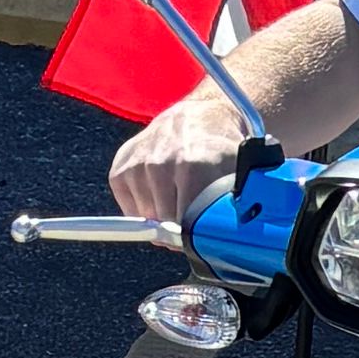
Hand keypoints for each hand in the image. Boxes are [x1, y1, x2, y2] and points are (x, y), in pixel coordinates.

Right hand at [108, 86, 250, 226]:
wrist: (197, 117)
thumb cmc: (219, 150)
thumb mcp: (238, 174)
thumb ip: (232, 206)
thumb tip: (225, 240)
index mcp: (195, 166)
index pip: (190, 225)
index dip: (198, 236)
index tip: (204, 235)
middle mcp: (162, 164)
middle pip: (167, 224)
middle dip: (180, 228)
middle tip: (194, 216)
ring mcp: (138, 165)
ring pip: (147, 219)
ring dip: (162, 218)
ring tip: (178, 200)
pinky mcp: (120, 168)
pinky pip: (130, 209)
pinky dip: (144, 210)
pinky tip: (160, 194)